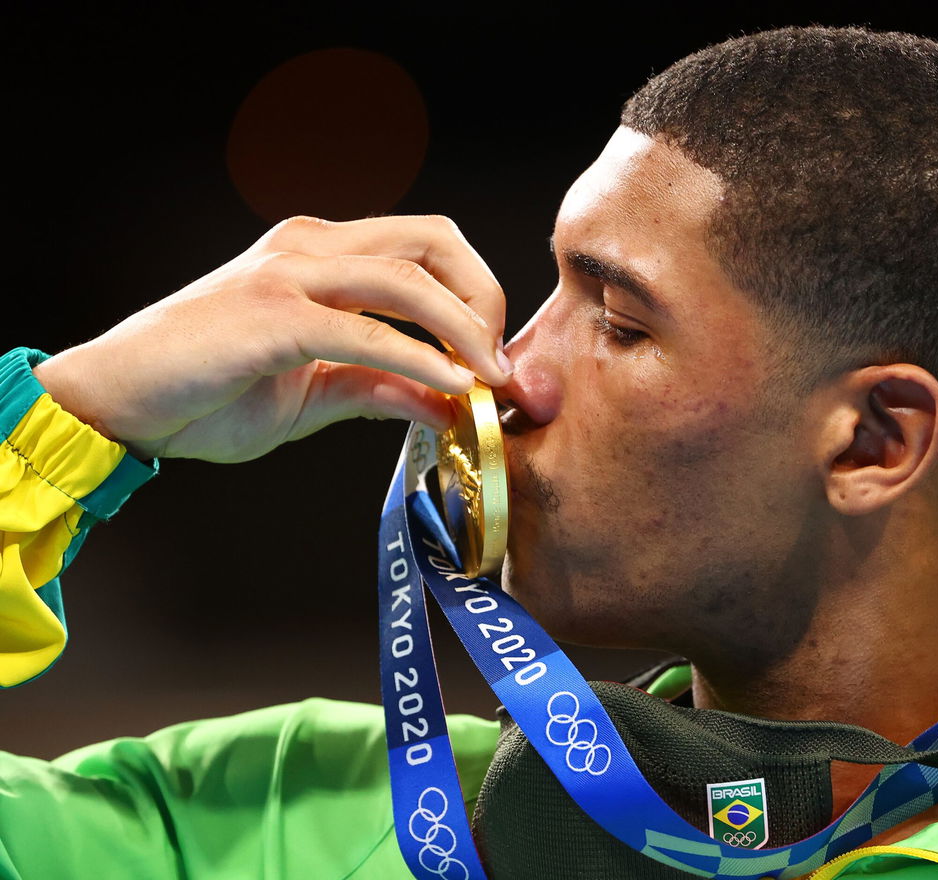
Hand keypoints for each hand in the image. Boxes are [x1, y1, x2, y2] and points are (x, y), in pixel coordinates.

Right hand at [33, 215, 511, 461]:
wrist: (118, 402)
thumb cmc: (207, 391)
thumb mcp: (316, 391)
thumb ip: (381, 386)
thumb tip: (450, 403)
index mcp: (320, 255)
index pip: (425, 246)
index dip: (474, 292)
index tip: (490, 352)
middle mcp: (309, 248)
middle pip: (433, 242)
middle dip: (483, 297)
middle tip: (498, 360)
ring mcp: (289, 274)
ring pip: (408, 277)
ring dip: (465, 329)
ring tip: (490, 377)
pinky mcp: (272, 315)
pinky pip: (366, 331)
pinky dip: (420, 358)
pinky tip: (450, 387)